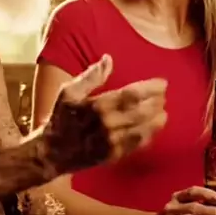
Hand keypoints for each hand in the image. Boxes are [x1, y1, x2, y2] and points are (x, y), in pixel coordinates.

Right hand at [42, 54, 167, 175]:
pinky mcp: (114, 155)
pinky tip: (152, 128)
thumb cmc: (61, 118)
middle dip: (157, 103)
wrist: (52, 153)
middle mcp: (108, 124)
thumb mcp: (69, 92)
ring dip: (157, 120)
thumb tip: (109, 58)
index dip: (151, 88)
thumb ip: (91, 76)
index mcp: (97, 106)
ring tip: (163, 112)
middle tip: (163, 97)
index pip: (132, 94)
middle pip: (143, 112)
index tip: (163, 83)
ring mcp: (112, 142)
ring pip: (144, 129)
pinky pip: (137, 144)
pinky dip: (149, 135)